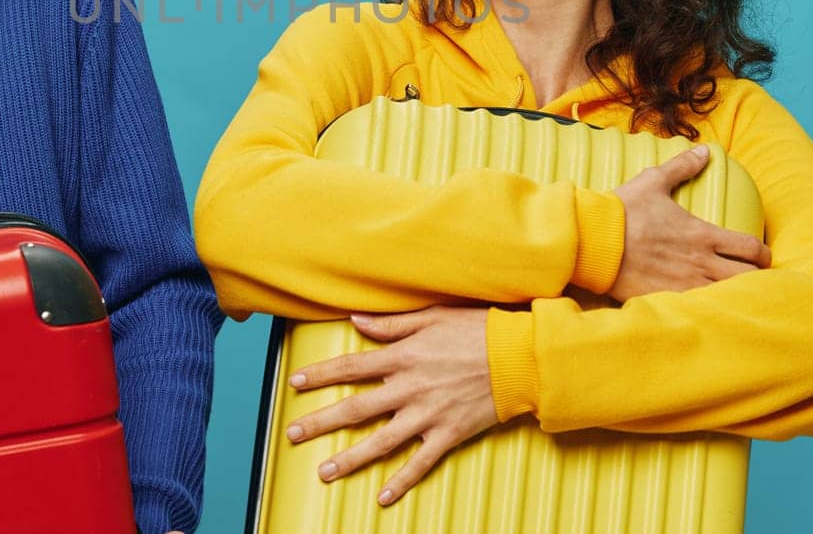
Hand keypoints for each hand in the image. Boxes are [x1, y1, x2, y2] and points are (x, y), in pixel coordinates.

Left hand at [285, 307, 495, 506]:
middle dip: (321, 422)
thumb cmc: (477, 331)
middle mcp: (409, 388)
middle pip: (356, 409)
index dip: (320, 375)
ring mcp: (428, 415)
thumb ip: (392, 324)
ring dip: (350, 459)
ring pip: (380, 441)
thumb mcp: (432, 317)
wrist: (520, 358)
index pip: (351, 367)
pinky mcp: (449, 434)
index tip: (295, 382)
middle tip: (292, 433)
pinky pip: (421, 463)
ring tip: (324, 472)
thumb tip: (356, 321)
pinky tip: (383, 497)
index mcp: (403, 357)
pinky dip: (402, 481)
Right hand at [608, 144, 769, 301]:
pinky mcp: (667, 298)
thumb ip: (682, 167)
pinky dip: (709, 308)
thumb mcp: (653, 181)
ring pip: (728, 296)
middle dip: (756, 277)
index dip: (763, 254)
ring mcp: (685, 283)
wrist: (594, 240)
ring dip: (734, 294)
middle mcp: (700, 261)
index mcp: (702, 234)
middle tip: (752, 276)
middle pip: (748, 277)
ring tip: (732, 293)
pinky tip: (706, 306)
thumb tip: (704, 151)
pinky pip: (700, 309)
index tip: (761, 256)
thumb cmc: (623, 210)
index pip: (751, 248)